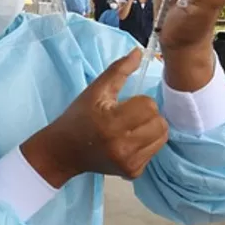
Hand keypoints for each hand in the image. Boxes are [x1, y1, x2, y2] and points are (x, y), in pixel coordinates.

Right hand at [21, 49, 168, 186]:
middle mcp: (122, 145)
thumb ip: (118, 70)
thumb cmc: (78, 117)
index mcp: (111, 123)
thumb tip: (139, 52)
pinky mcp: (132, 172)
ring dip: (150, 129)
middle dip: (147, 115)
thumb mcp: (95, 91)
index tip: (121, 106)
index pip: (149, 105)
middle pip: (160, 122)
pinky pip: (154, 152)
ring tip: (131, 128)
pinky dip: (146, 144)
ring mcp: (128, 162)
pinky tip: (128, 143)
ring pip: (161, 137)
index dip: (138, 102)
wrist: (63, 151)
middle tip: (128, 117)